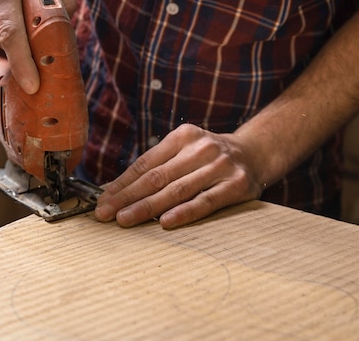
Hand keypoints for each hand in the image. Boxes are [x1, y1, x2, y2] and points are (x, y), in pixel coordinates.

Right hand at [0, 0, 76, 93]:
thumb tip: (68, 31)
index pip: (10, 33)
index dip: (22, 62)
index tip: (32, 85)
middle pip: (9, 42)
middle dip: (31, 51)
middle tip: (49, 47)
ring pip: (1, 42)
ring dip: (19, 39)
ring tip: (23, 12)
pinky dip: (6, 33)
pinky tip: (9, 12)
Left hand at [94, 124, 264, 228]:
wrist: (256, 153)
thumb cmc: (210, 158)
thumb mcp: (186, 151)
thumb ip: (158, 167)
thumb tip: (116, 191)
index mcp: (183, 137)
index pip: (146, 163)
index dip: (122, 183)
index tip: (102, 200)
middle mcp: (201, 148)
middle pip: (157, 176)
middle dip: (127, 197)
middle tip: (105, 213)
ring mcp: (220, 166)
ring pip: (178, 190)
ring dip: (148, 206)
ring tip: (126, 219)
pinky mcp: (236, 185)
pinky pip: (206, 201)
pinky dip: (185, 212)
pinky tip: (165, 222)